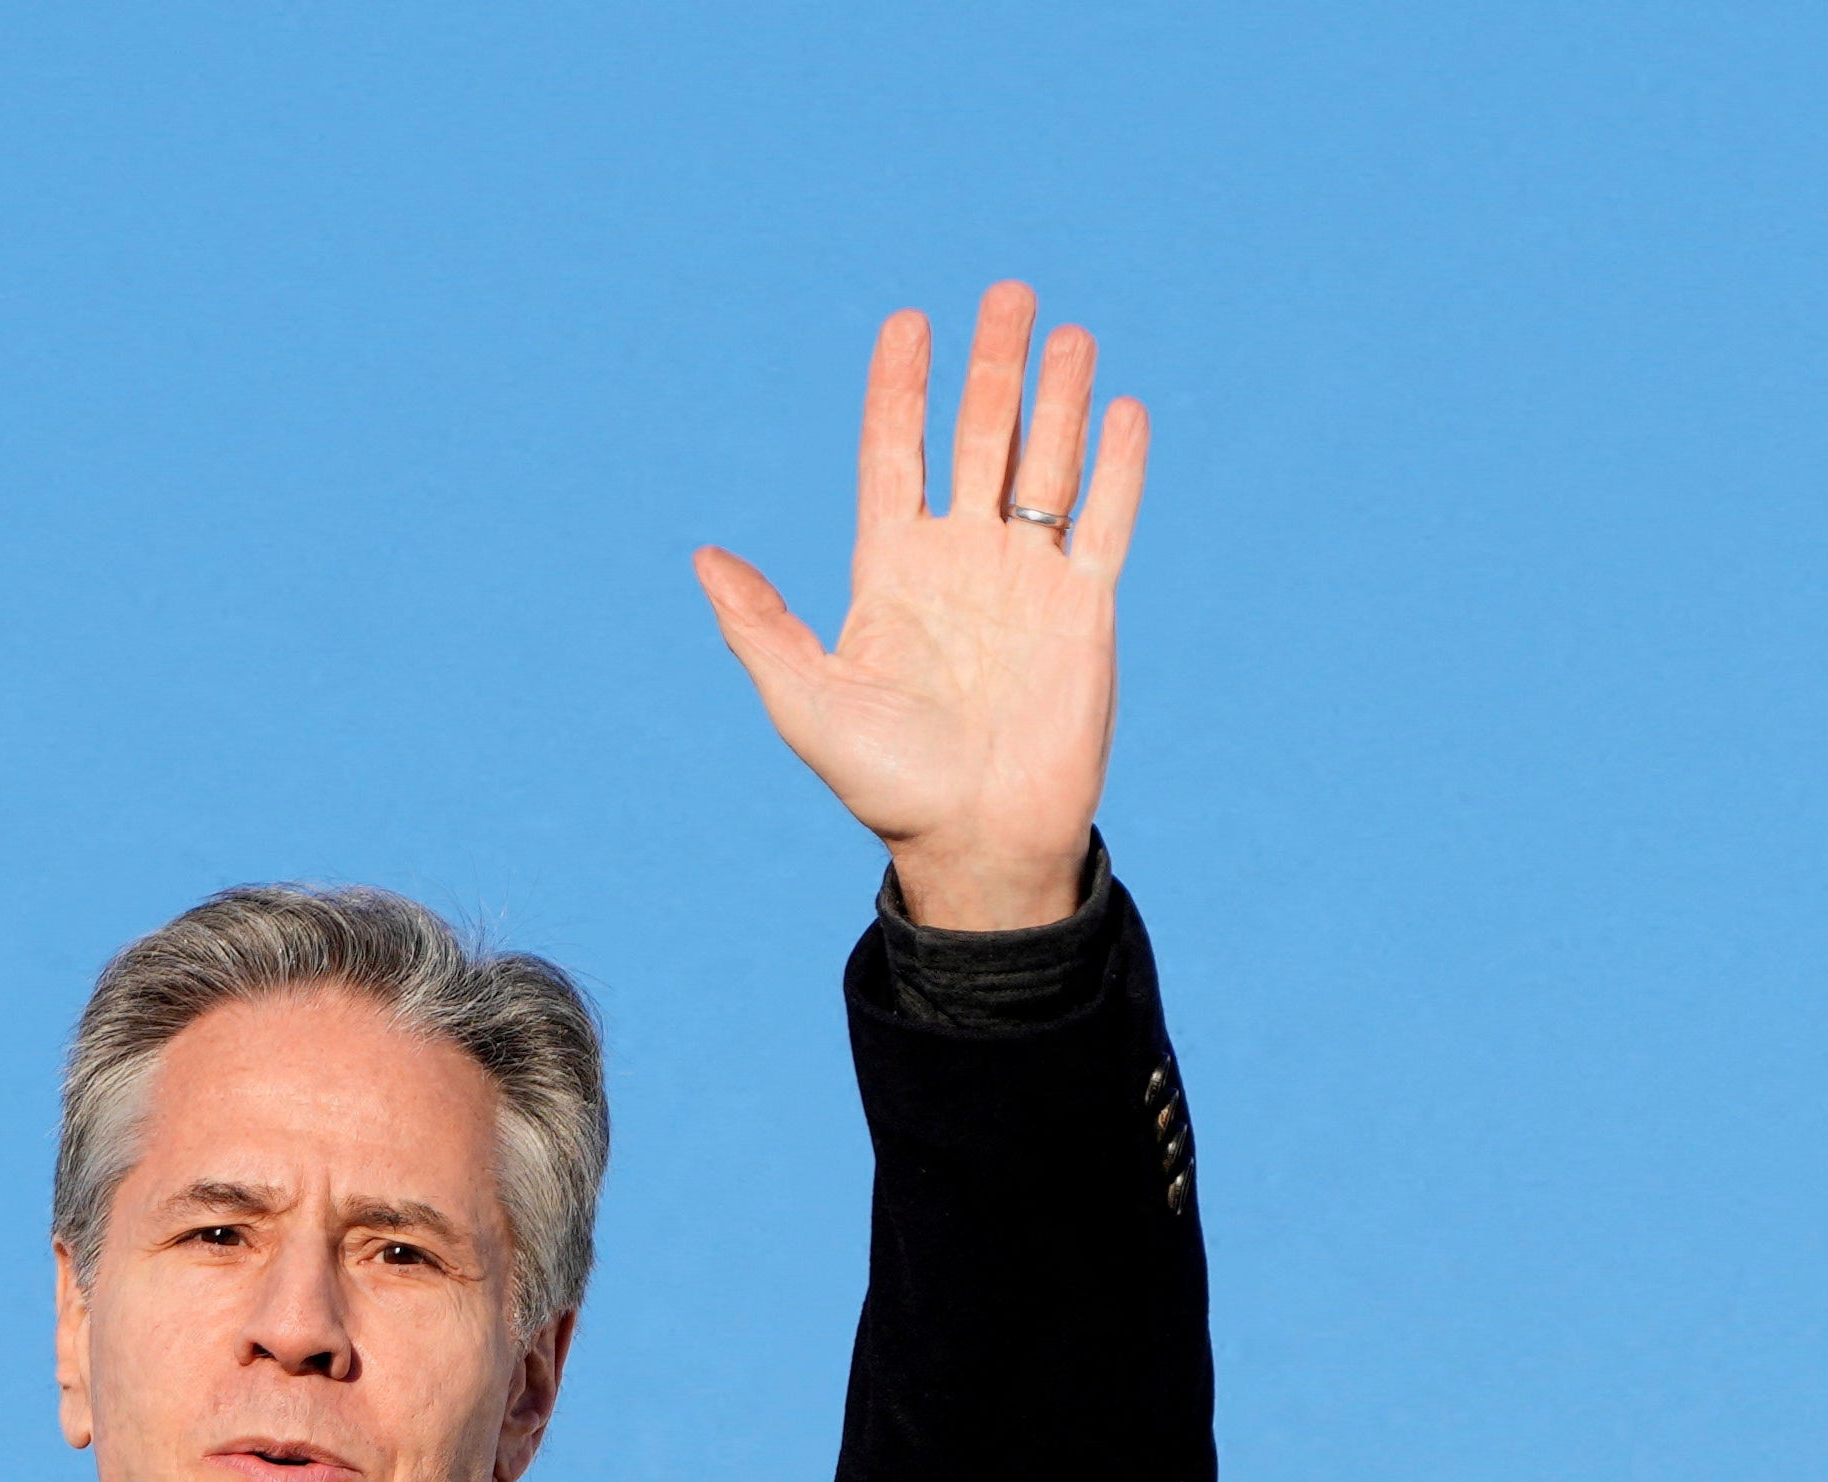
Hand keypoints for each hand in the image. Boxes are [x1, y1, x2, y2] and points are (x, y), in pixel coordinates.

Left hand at [694, 283, 1146, 931]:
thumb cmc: (887, 784)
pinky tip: (1122, 410)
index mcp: (892, 571)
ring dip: (1057, 398)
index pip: (896, 455)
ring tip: (1068, 331)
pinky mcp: (1084, 610)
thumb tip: (705, 557)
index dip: (900, 389)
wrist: (977, 842)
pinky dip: (1116, 468)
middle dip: (991, 365)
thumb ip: (760, 625)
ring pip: (1045, 466)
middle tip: (1006, 293)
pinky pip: (1103, 523)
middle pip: (979, 439)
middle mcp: (962, 562)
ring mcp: (1026, 582)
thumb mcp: (804, 701)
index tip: (906, 321)